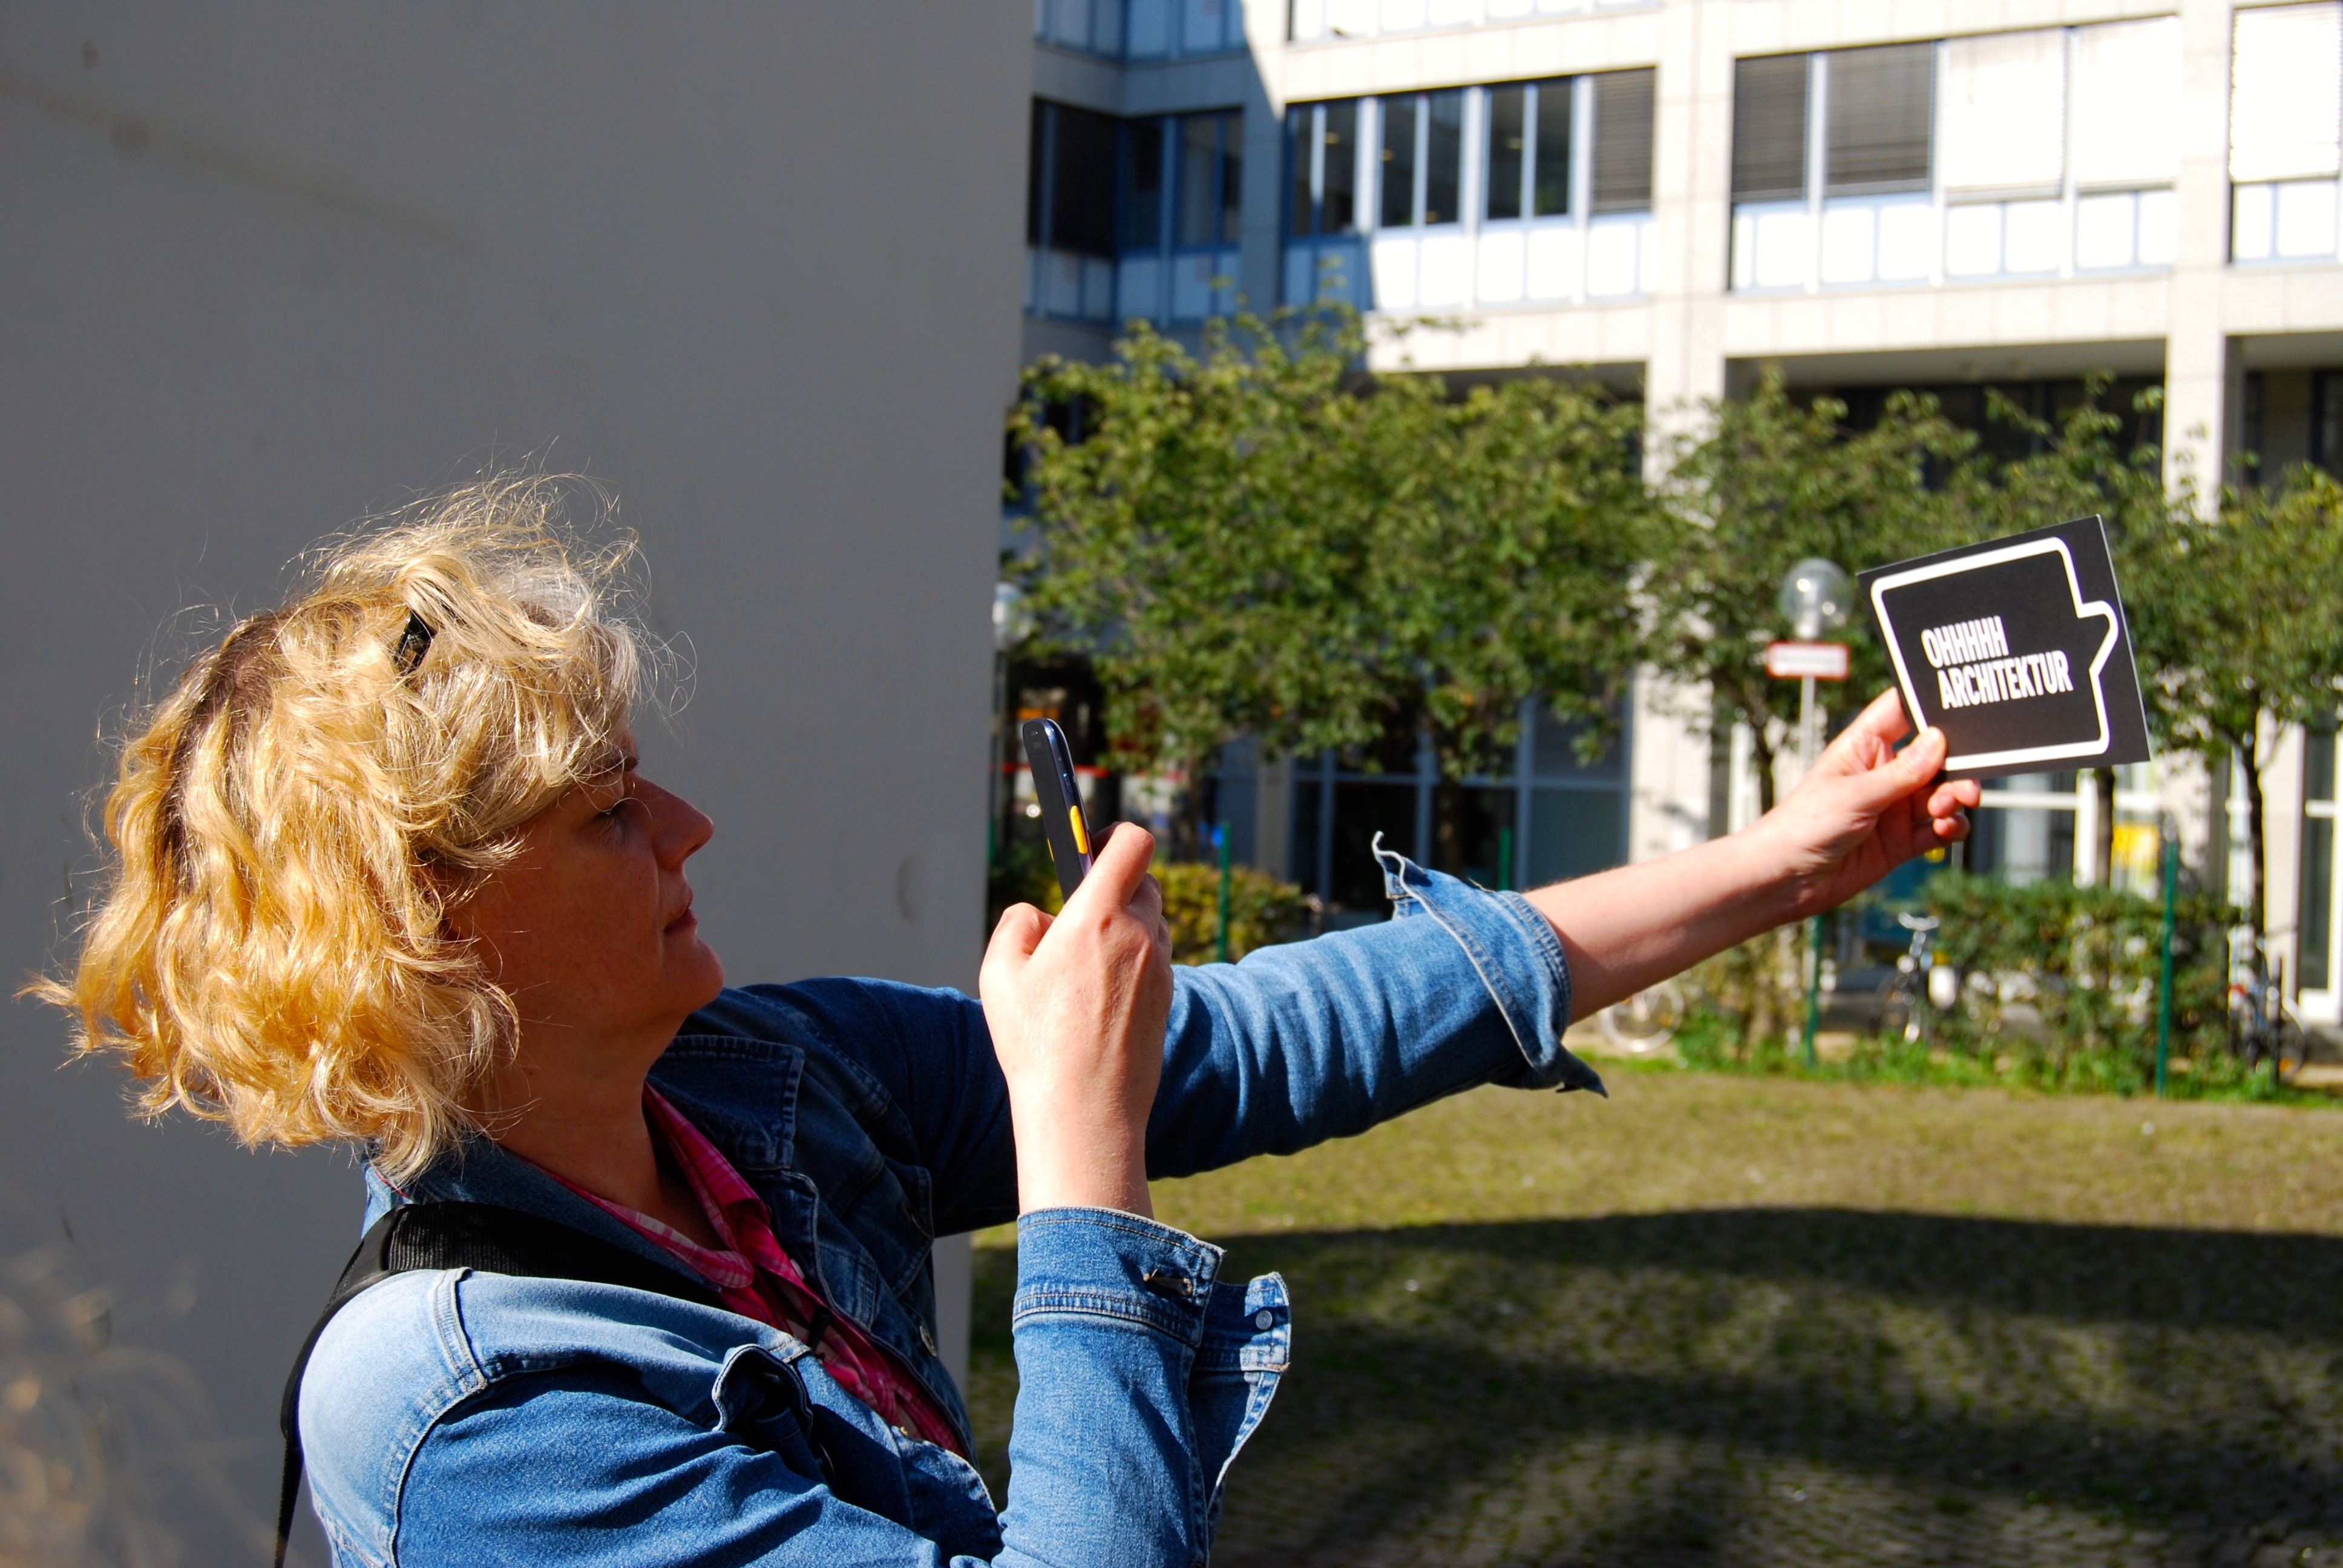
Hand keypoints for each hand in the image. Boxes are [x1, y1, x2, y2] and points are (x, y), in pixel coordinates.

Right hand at [980, 824, 1171, 1216]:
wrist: (1085, 1112)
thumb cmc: (1036, 1044)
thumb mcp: (1000, 975)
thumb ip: (1017, 923)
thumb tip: (1042, 914)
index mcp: (1099, 917)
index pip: (1131, 843)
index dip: (1111, 833)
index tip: (1087, 845)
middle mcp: (1140, 936)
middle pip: (1141, 880)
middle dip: (1112, 884)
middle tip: (1076, 910)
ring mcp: (1160, 968)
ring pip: (1149, 920)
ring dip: (1122, 924)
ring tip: (1081, 960)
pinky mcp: (1167, 998)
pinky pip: (1152, 958)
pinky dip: (1130, 959)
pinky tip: (1097, 993)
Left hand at [1759, 688, 1981, 919]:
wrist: (1784, 880)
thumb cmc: (1802, 826)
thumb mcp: (1855, 794)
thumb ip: (1902, 773)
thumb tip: (1939, 739)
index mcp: (1864, 747)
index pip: (1902, 712)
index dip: (1930, 705)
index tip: (1963, 706)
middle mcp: (1883, 773)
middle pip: (1935, 757)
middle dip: (1957, 764)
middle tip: (1968, 777)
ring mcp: (1894, 807)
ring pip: (1942, 792)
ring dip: (1955, 796)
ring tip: (1947, 807)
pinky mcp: (1901, 841)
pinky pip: (1939, 828)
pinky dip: (1952, 826)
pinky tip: (1948, 828)